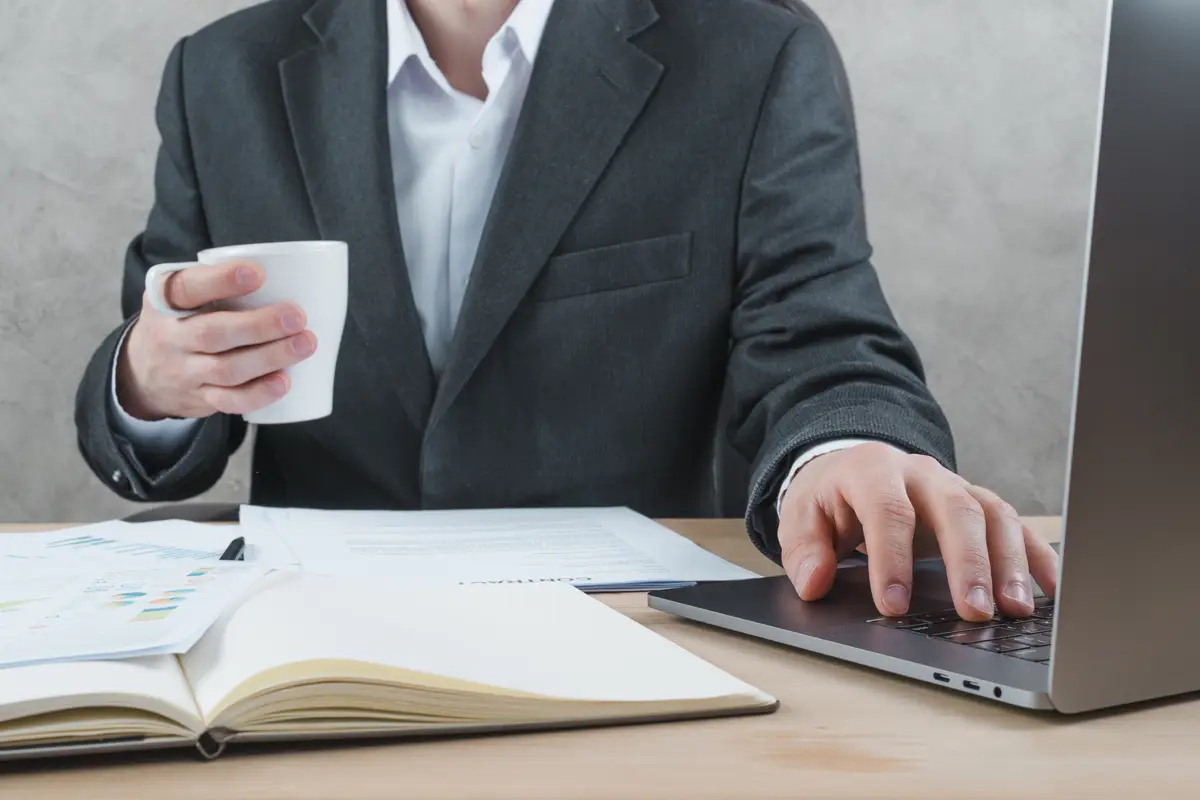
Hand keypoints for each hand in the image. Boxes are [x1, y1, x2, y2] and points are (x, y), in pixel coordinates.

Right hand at [116, 261, 316, 420]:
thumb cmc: (182, 321)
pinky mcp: (199, 399)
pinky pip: (229, 401)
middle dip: (258, 326)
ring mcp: (184, 372)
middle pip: (212, 333)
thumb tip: (289, 271)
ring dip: (269, 357)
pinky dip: (258, 394)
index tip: (257, 273)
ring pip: (226, 369)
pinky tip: (284, 382)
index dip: (220, 280)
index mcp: (165, 300)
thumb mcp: (181, 295)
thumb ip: (216, 281)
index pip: (187, 287)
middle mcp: (170, 337)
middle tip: (297, 316)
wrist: (142, 373)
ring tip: (305, 344)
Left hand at [777, 443, 1058, 620]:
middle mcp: (920, 473)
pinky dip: (1036, 555)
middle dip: (967, 562)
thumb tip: (814, 581)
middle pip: (954, 508)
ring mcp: (955, 484)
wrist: (849, 468)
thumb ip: (803, 549)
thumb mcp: (800, 517)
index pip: (888, 512)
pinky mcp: (977, 502)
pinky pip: (1015, 523)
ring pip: (992, 514)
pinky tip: (1050, 589)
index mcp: (872, 470)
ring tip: (1015, 609)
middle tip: (974, 612)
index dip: (892, 559)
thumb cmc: (829, 500)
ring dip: (1008, 562)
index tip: (894, 606)